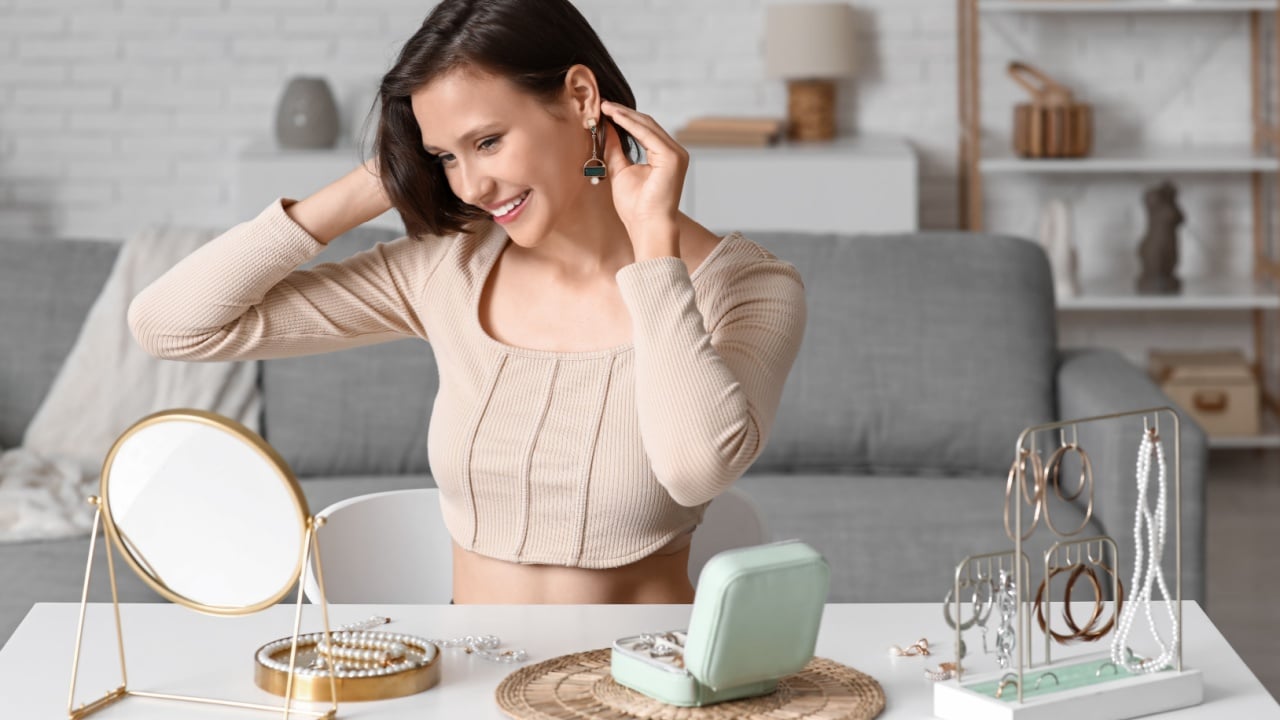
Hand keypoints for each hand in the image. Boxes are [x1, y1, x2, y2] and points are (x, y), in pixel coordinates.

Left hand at [599, 101, 687, 245]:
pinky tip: (614, 117)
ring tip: (605, 107)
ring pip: (648, 125)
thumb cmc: (636, 207)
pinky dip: (630, 124)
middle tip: (602, 103)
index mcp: (665, 155)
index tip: (604, 110)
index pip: (644, 130)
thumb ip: (615, 148)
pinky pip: (647, 134)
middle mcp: (675, 152)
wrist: (646, 227)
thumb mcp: (620, 171)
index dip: (624, 118)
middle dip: (623, 112)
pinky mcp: (672, 157)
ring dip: (625, 115)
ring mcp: (676, 154)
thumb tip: (606, 127)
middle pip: (647, 124)